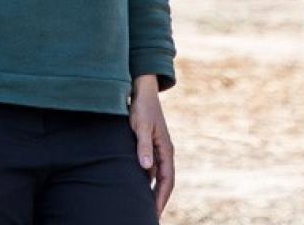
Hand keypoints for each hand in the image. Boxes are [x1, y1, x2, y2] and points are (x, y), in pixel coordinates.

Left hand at [130, 75, 174, 215]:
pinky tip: (136, 188)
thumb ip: (142, 146)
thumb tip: (145, 167)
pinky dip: (145, 180)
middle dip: (158, 200)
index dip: (161, 198)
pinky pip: (149, 168)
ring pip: (156, 176)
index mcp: (166, 150)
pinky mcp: (149, 146)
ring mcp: (157, 149)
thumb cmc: (142, 108)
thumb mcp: (141, 126)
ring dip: (151, 191)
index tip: (154, 213)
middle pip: (164, 182)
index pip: (166, 181)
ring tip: (144, 207)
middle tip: (151, 216)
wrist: (142, 91)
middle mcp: (164, 152)